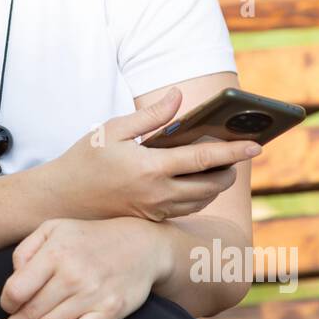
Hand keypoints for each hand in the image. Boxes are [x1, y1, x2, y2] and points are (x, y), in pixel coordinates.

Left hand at [0, 216, 171, 318]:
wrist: (142, 245)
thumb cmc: (90, 237)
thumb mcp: (55, 228)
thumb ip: (27, 249)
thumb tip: (13, 277)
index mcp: (56, 252)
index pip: (18, 288)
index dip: (7, 303)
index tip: (5, 309)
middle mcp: (73, 275)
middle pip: (32, 312)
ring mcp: (93, 295)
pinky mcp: (110, 311)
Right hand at [45, 85, 261, 222]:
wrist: (61, 200)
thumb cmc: (84, 160)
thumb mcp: (113, 129)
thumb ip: (150, 116)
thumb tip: (178, 97)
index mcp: (150, 168)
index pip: (203, 158)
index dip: (233, 151)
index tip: (257, 145)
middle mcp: (157, 194)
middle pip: (211, 185)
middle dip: (230, 169)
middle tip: (239, 152)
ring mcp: (155, 211)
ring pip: (201, 200)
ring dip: (215, 184)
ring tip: (219, 164)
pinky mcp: (151, 221)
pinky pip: (185, 209)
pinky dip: (198, 195)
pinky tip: (196, 180)